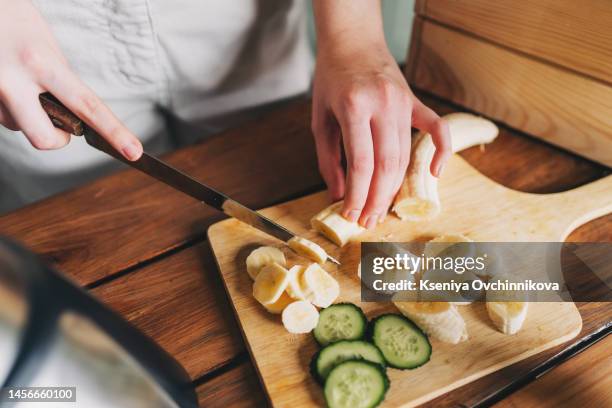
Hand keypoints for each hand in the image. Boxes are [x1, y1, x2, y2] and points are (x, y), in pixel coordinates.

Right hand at [0, 0, 141, 159]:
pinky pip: (3, 117)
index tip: (134, 151)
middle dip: (58, 139)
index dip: (114, 132)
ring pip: (18, 127)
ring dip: (28, 117)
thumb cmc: (13, 19)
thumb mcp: (47, 46)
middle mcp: (13, 80)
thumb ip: (62, 80)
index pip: (87, 106)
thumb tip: (74, 111)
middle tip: (62, 126)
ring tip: (22, 84)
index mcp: (41, 63)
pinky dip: (11, 108)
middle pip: (45, 138)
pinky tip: (8, 84)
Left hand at [312, 0, 450, 228]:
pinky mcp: (415, 101)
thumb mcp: (319, 118)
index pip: (361, 164)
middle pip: (387, 165)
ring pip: (406, 155)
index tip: (351, 215)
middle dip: (377, 198)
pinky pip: (437, 129)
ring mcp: (403, 102)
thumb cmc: (331, 80)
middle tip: (368, 220)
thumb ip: (328, 159)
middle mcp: (383, 105)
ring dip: (395, 186)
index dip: (357, 195)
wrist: (353, 41)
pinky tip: (434, 174)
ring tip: (382, 209)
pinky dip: (440, 152)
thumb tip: (339, 194)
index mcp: (354, 108)